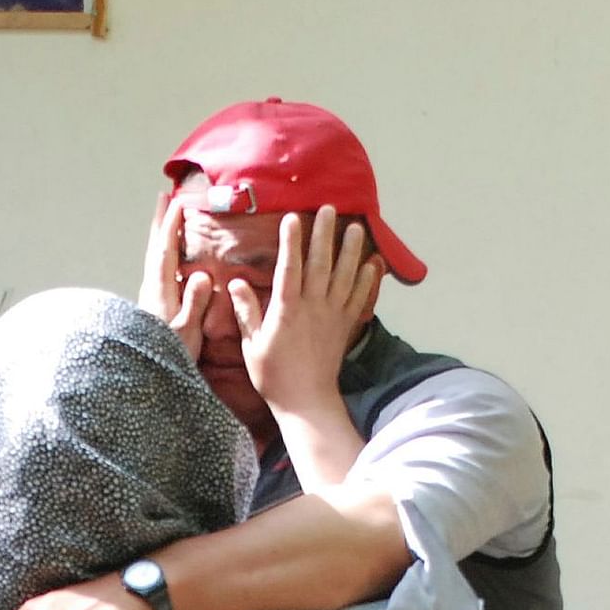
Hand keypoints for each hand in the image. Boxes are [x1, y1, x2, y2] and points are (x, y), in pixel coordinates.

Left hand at [137, 191, 212, 359]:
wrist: (150, 376)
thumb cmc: (171, 355)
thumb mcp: (186, 332)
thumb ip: (193, 303)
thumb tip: (200, 275)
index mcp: (160, 291)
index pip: (165, 250)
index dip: (172, 225)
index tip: (179, 202)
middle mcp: (152, 289)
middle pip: (156, 247)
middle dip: (160, 221)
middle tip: (164, 196)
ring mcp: (152, 295)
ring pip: (156, 256)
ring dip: (161, 234)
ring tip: (167, 216)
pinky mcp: (155, 303)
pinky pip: (161, 267)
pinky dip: (165, 252)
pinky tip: (171, 253)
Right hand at [229, 206, 381, 415]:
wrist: (305, 400)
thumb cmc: (273, 375)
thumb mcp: (252, 344)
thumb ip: (246, 311)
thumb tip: (237, 284)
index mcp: (286, 310)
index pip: (288, 268)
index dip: (290, 241)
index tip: (291, 218)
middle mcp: (312, 307)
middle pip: (320, 263)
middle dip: (324, 234)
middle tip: (329, 208)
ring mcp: (332, 315)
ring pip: (344, 275)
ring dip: (350, 250)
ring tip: (355, 226)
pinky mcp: (345, 326)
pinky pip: (359, 298)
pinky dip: (367, 279)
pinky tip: (373, 262)